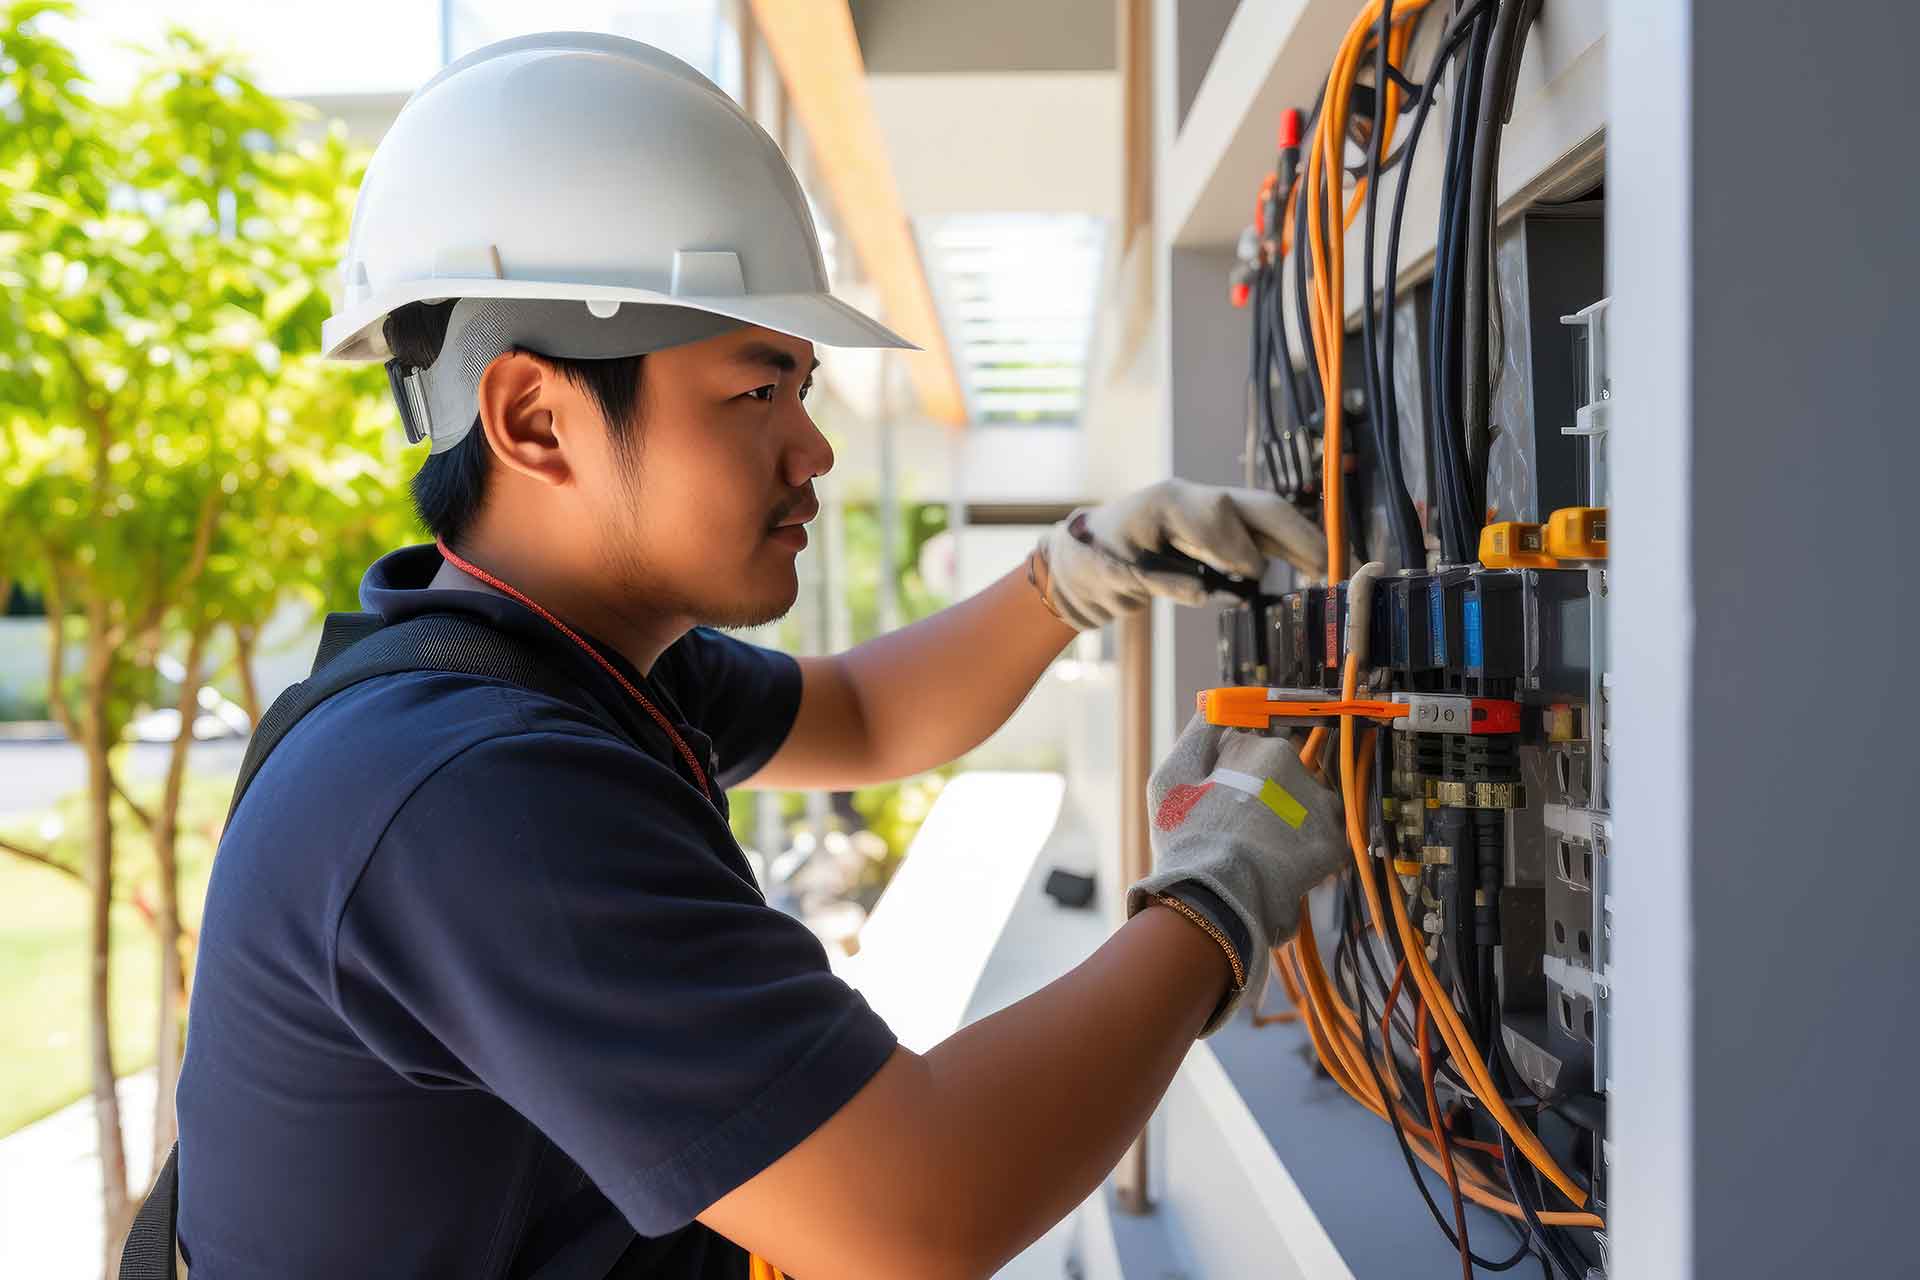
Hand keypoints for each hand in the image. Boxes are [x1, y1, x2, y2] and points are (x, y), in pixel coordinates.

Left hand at [1032, 479, 1324, 629]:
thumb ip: (1168, 584)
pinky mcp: (1217, 531)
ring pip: (1267, 518)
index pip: (1216, 513)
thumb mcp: (1116, 580)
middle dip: (1296, 533)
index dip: (1236, 546)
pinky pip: (1260, 534)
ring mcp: (1209, 511)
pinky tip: (1310, 565)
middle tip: (1328, 564)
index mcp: (1166, 502)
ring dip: (1300, 541)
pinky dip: (1287, 549)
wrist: (1080, 560)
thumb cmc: (1092, 567)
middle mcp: (1195, 498)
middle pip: (1257, 506)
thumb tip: (1224, 592)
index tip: (1249, 577)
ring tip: (1330, 567)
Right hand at [1127, 714, 1347, 1033]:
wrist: (1216, 898)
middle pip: (1282, 776)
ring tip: (1257, 853)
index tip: (1218, 802)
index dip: (1231, 778)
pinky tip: (1276, 866)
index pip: (1252, 751)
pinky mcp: (1335, 843)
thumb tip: (1214, 707)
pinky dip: (1302, 851)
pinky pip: (1320, 840)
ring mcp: (1322, 806)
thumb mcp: (1172, 775)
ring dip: (1286, 822)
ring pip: (1304, 806)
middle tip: (1235, 832)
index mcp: (1262, 748)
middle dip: (1263, 798)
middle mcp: (1300, 768)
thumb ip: (1197, 734)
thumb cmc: (1186, 836)